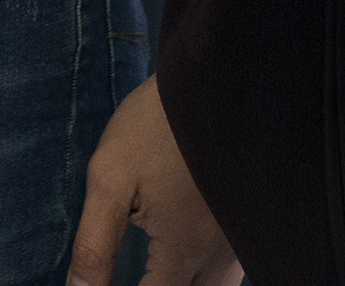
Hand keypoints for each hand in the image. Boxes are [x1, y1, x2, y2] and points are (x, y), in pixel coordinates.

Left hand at [71, 78, 237, 285]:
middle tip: (139, 273)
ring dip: (189, 283)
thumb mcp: (110, 178)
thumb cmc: (157, 125)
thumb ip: (94, 244)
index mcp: (184, 250)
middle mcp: (221, 256)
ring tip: (156, 272)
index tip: (106, 285)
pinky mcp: (250, 223)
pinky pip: (230, 270)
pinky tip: (187, 264)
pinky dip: (207, 276)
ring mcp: (242, 240)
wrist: (215, 79)